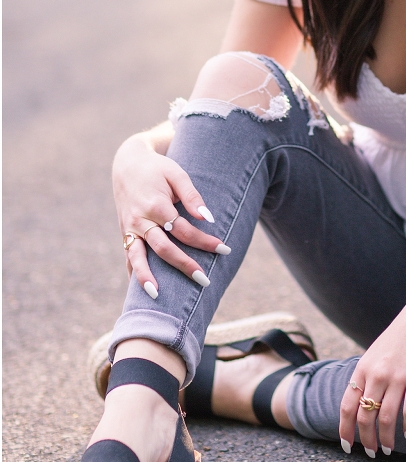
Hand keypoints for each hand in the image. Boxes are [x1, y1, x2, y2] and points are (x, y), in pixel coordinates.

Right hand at [113, 133, 227, 296]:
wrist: (127, 164)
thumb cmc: (158, 169)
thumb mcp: (177, 174)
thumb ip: (192, 196)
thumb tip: (208, 218)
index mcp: (156, 205)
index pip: (183, 229)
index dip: (204, 240)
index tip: (224, 249)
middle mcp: (140, 220)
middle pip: (163, 248)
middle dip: (184, 265)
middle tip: (205, 280)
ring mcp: (130, 228)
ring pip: (138, 257)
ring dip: (147, 277)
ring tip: (158, 296)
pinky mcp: (125, 233)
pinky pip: (128, 256)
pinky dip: (135, 273)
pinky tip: (142, 292)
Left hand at [338, 284, 405, 453]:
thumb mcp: (380, 350)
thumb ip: (370, 372)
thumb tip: (363, 396)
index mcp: (365, 366)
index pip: (347, 404)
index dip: (345, 428)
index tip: (347, 445)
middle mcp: (378, 372)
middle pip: (365, 415)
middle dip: (366, 439)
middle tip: (371, 453)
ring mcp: (398, 375)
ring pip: (386, 417)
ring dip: (386, 438)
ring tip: (389, 449)